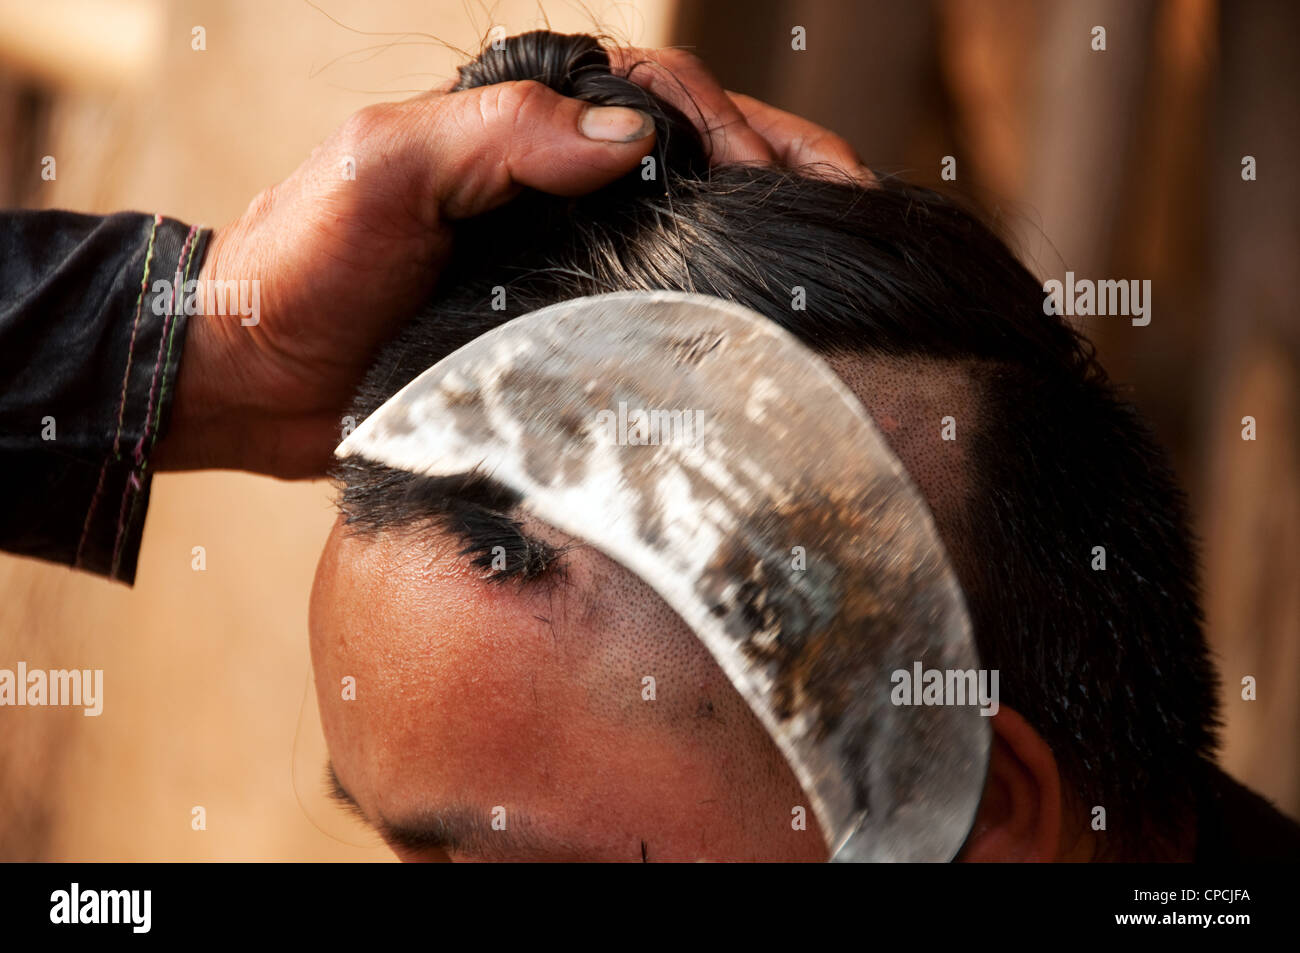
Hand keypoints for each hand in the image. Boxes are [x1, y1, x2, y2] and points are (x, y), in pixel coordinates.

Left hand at [159, 51, 867, 478]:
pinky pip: (649, 298)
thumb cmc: (301, 265)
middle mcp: (548, 179)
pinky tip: (758, 333)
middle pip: (692, 152)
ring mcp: (557, 250)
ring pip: (682, 223)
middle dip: (782, 168)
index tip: (782, 183)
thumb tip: (626, 135)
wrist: (250, 375)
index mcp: (517, 124)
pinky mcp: (553, 321)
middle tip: (857, 210)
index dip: (731, 128)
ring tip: (836, 263)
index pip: (654, 96)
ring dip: (762, 231)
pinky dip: (711, 306)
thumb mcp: (380, 172)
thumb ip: (493, 136)